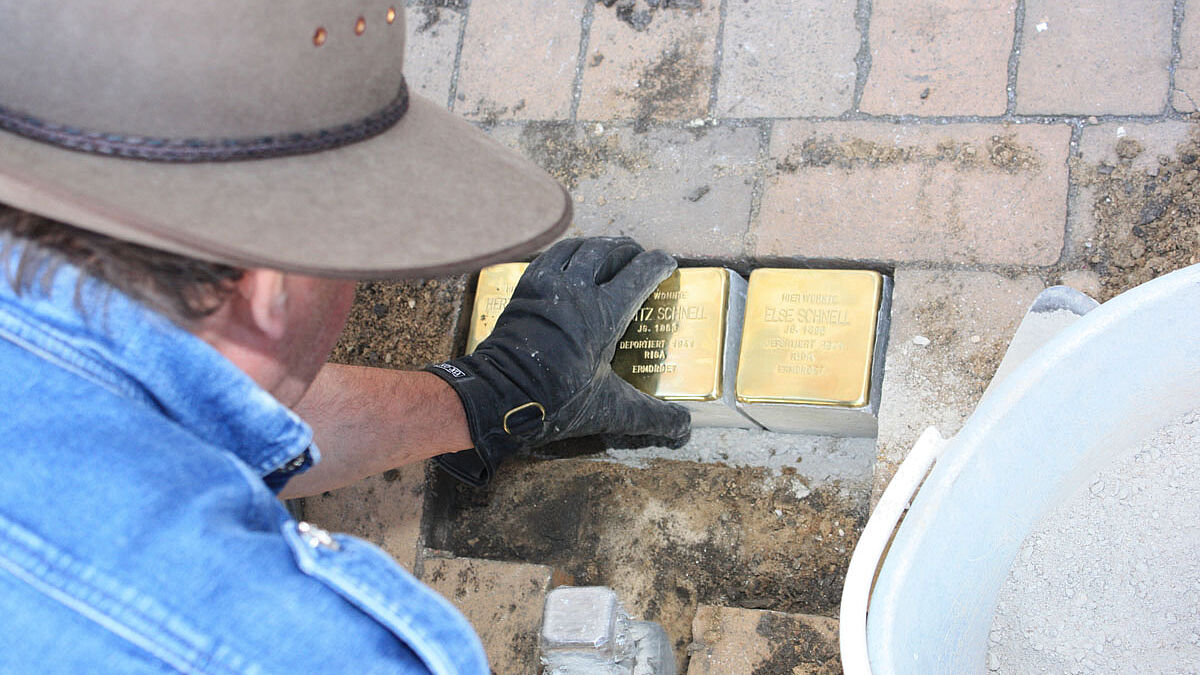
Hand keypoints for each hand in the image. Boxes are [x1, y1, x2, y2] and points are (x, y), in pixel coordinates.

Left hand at [425, 237, 690, 485]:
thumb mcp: (611, 411)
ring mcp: (547, 285)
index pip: (639, 274)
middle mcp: (577, 289)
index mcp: (604, 313)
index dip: (657, 264)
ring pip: (578, 248)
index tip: (667, 263)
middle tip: (638, 255)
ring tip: (608, 251)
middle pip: (608, 252)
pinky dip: (567, 251)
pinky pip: (550, 256)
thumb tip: (685, 428)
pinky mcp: (525, 288)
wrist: (499, 396)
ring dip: (597, 246)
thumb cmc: (558, 401)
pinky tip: (571, 259)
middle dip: (627, 249)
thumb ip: (652, 417)